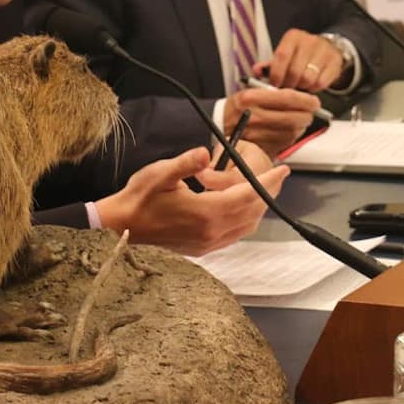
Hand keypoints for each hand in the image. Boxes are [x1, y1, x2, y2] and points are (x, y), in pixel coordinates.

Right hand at [93, 144, 288, 256]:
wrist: (121, 228)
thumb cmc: (139, 198)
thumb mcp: (160, 173)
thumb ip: (185, 163)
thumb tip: (206, 154)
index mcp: (204, 213)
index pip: (247, 195)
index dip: (267, 182)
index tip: (282, 170)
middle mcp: (211, 232)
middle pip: (252, 212)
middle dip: (267, 192)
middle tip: (277, 176)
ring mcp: (207, 243)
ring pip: (246, 226)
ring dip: (258, 207)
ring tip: (263, 188)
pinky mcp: (202, 249)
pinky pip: (234, 235)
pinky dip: (245, 220)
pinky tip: (242, 207)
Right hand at [223, 86, 320, 155]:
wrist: (221, 123)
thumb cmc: (241, 105)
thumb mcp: (253, 89)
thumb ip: (277, 91)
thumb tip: (304, 96)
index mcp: (250, 98)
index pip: (287, 98)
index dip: (305, 100)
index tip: (314, 101)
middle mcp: (252, 117)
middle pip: (292, 118)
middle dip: (307, 115)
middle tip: (311, 111)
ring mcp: (255, 134)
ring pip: (290, 132)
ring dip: (301, 126)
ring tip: (300, 120)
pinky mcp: (258, 147)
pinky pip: (283, 143)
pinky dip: (291, 137)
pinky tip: (290, 129)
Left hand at [258, 29, 343, 90]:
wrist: (328, 48)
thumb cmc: (300, 55)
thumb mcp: (285, 55)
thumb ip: (269, 65)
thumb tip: (256, 71)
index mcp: (293, 37)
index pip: (281, 56)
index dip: (276, 74)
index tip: (274, 86)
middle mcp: (309, 41)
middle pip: (295, 71)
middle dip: (288, 85)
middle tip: (286, 90)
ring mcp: (324, 51)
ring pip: (308, 78)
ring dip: (301, 88)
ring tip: (299, 87)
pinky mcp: (335, 62)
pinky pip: (321, 83)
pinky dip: (314, 89)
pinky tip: (311, 86)